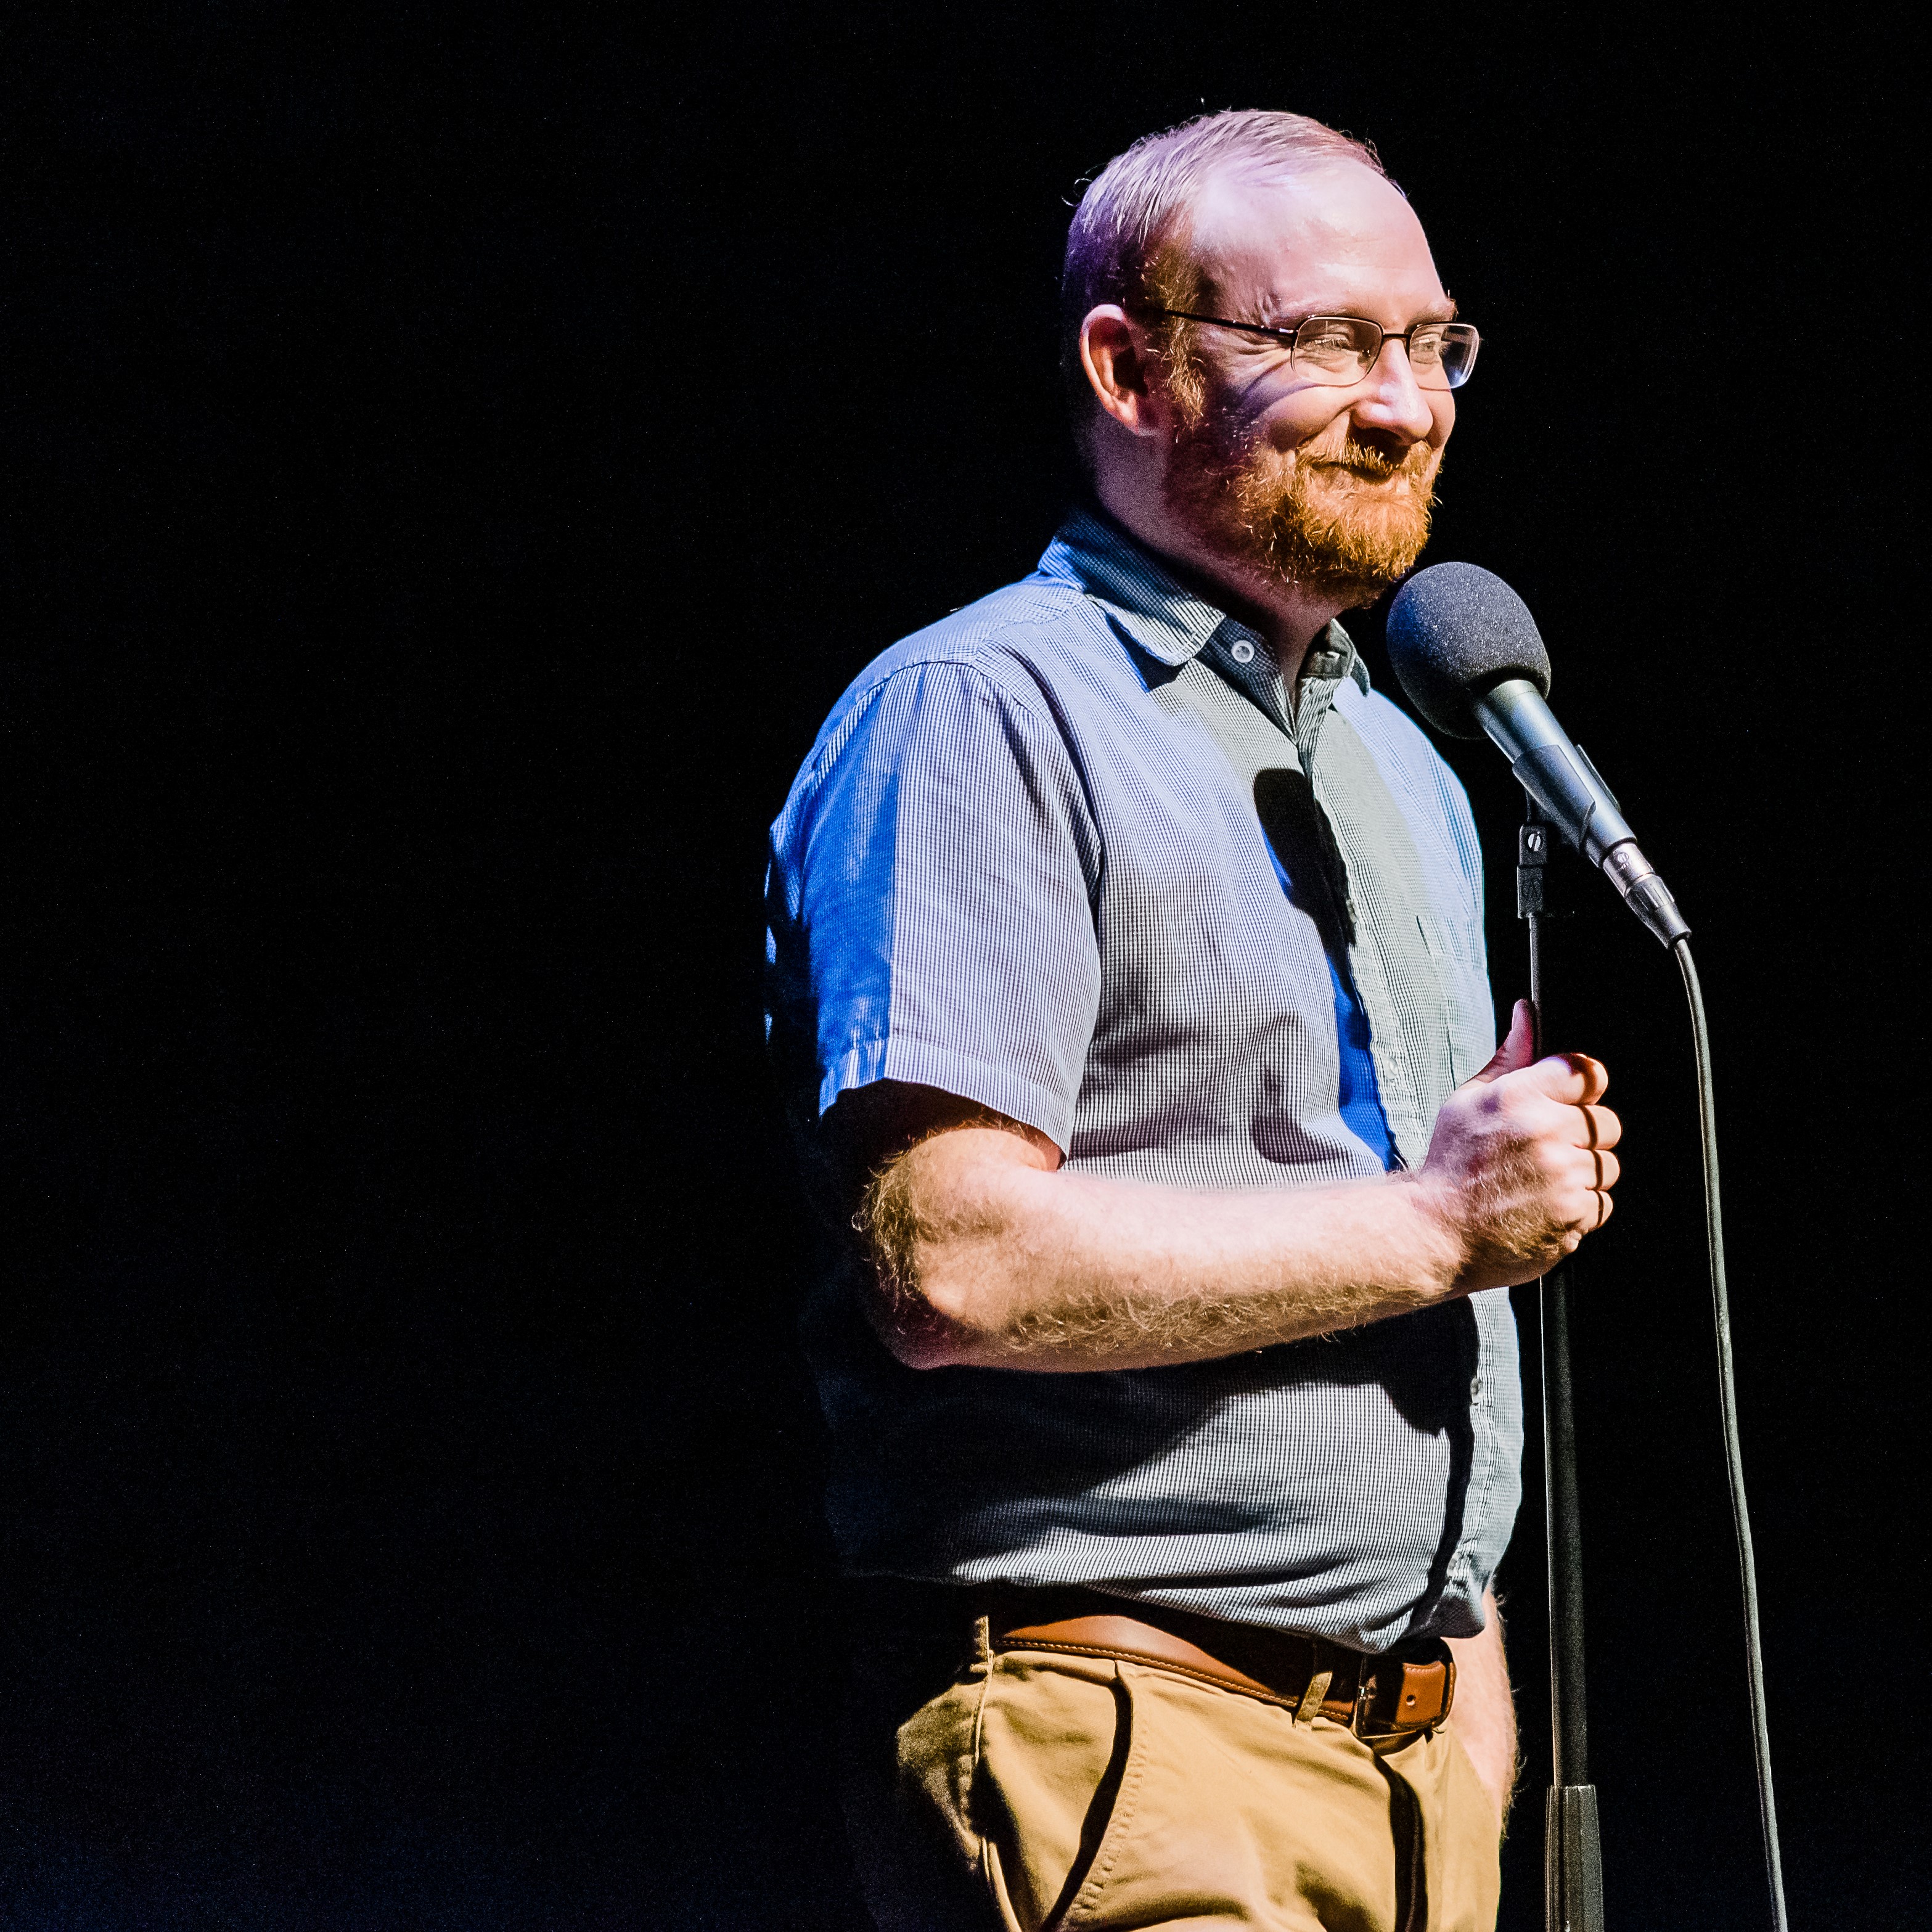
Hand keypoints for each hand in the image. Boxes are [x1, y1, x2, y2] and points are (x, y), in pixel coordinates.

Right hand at [1412, 1000, 1620, 1292]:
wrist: (1436, 1231)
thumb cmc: (1451, 1163)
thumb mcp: (1469, 1100)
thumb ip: (1510, 1057)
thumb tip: (1527, 1012)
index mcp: (1521, 1096)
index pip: (1587, 1073)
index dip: (1580, 1091)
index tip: (1567, 1104)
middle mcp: (1547, 1132)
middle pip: (1607, 1123)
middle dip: (1583, 1137)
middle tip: (1544, 1152)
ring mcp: (1564, 1177)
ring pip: (1606, 1167)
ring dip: (1582, 1176)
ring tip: (1539, 1184)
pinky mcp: (1574, 1215)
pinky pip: (1602, 1204)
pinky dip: (1579, 1209)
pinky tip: (1543, 1208)